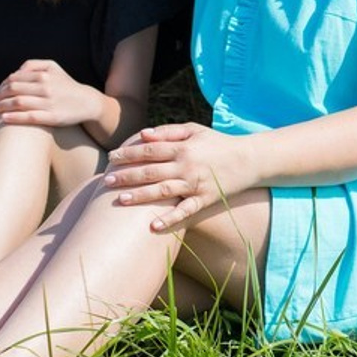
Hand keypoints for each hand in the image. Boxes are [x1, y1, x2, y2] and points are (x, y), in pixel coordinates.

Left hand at [0, 59, 98, 127]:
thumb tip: (15, 72)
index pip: (15, 79)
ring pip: (19, 103)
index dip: (3, 85)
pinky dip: (14, 117)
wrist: (86, 102)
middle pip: (14, 90)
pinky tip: (4, 118)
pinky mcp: (52, 117)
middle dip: (0, 95)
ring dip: (3, 106)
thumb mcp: (53, 67)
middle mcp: (46, 87)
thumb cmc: (66, 85)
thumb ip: (33, 65)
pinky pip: (29, 117)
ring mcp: (49, 103)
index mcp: (44, 75)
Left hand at [104, 123, 256, 232]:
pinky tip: (153, 226)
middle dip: (127, 176)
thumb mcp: (195, 130)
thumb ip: (168, 131)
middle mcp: (187, 165)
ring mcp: (196, 183)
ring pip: (163, 190)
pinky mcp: (206, 198)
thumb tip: (142, 135)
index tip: (111, 158)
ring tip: (121, 200)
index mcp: (183, 146)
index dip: (129, 154)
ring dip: (141, 195)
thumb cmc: (218, 143)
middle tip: (106, 181)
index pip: (149, 150)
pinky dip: (170, 218)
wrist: (250, 159)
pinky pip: (186, 210)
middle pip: (152, 171)